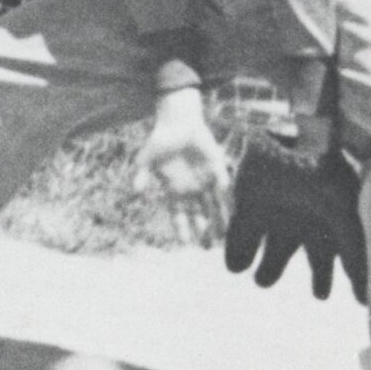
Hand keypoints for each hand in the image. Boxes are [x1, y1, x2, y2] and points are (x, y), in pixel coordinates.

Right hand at [133, 89, 230, 246]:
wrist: (177, 122)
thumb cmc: (160, 140)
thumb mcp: (146, 158)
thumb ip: (143, 174)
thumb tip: (137, 190)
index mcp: (174, 189)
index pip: (178, 214)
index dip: (182, 228)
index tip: (185, 244)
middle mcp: (191, 189)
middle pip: (199, 214)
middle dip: (203, 230)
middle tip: (207, 247)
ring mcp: (205, 180)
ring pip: (214, 205)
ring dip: (218, 219)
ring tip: (223, 235)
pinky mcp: (216, 168)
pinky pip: (223, 186)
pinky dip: (227, 197)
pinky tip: (233, 211)